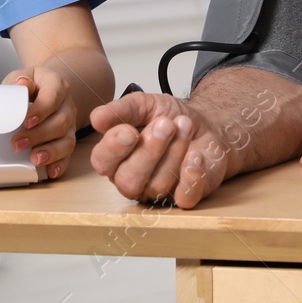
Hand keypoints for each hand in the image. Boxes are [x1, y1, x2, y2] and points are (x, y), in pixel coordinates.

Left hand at [3, 67, 76, 178]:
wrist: (47, 88)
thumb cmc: (33, 84)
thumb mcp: (25, 75)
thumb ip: (20, 79)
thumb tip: (21, 84)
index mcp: (58, 85)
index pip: (53, 97)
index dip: (41, 110)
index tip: (26, 121)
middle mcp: (67, 106)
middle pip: (61, 122)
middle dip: (39, 136)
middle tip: (17, 144)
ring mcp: (70, 125)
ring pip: (68, 141)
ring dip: (51, 152)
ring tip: (34, 159)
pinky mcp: (67, 140)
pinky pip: (68, 155)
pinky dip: (60, 165)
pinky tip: (50, 171)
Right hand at [89, 92, 236, 207]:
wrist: (205, 125)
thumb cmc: (170, 119)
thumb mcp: (145, 104)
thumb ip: (122, 110)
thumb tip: (96, 118)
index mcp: (117, 157)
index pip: (103, 162)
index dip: (113, 149)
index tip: (130, 131)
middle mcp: (134, 179)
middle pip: (128, 181)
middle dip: (148, 151)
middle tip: (166, 124)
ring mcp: (159, 191)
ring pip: (157, 186)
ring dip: (174, 152)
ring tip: (185, 126)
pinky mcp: (185, 197)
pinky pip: (184, 198)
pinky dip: (191, 176)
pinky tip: (195, 156)